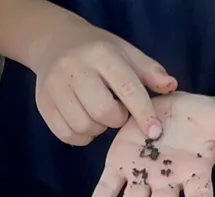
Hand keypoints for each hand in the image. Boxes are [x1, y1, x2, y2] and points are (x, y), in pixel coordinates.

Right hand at [31, 20, 176, 145]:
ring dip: (98, 128)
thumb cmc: (98, 51)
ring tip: (98, 114)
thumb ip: (149, 71)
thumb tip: (171, 86)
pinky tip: (85, 121)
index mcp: (101, 54)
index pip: (127, 87)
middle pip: (103, 111)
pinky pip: (67, 135)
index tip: (155, 131)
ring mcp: (55, 87)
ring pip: (84, 126)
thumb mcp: (126, 52)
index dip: (143, 113)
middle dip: (116, 119)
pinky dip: (81, 136)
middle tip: (116, 111)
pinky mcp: (43, 104)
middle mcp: (75, 69)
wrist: (55, 43)